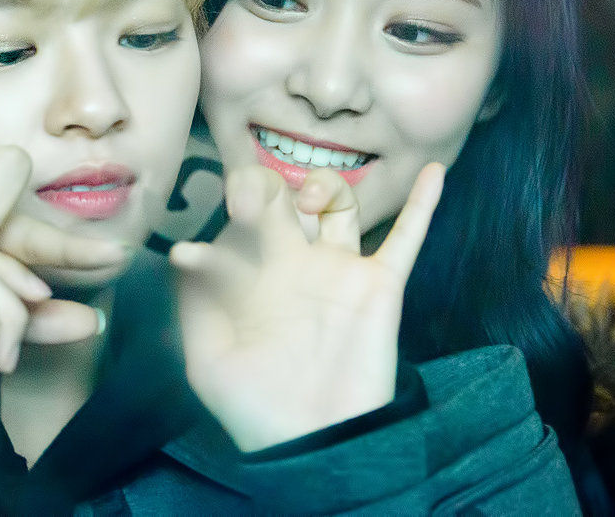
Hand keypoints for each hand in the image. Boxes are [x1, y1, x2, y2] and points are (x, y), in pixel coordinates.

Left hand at [171, 163, 443, 451]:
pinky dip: (423, 203)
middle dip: (263, 185)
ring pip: (339, 204)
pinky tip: (432, 171)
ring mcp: (339, 270)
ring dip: (325, 185)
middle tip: (249, 202)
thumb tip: (182, 257)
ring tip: (307, 199)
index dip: (209, 233)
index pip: (233, 229)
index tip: (187, 260)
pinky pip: (406, 238)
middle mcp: (295, 264)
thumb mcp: (208, 360)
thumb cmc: (255, 408)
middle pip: (284, 197)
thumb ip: (193, 306)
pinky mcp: (379, 286)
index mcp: (253, 279)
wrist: (313, 444)